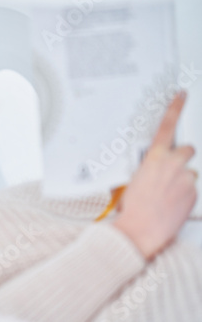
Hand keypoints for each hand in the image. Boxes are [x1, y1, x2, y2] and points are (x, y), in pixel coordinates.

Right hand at [112, 90, 196, 260]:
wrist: (140, 230)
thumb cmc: (132, 208)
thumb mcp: (132, 181)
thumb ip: (147, 169)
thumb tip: (154, 168)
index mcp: (153, 158)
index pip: (167, 126)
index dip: (175, 108)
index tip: (182, 96)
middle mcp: (173, 165)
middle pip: (187, 149)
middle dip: (182, 156)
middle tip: (171, 168)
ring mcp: (186, 179)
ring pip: (189, 172)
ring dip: (181, 180)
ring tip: (166, 195)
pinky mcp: (194, 194)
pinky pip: (192, 189)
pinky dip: (183, 195)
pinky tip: (171, 204)